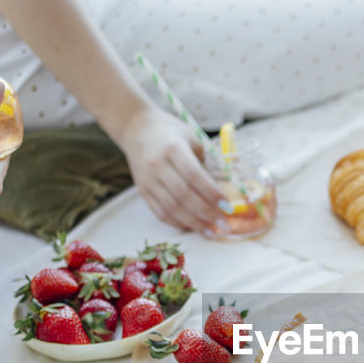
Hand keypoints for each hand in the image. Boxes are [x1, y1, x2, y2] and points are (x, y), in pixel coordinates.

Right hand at [119, 109, 227, 231]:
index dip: (211, 193)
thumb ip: (205, 161)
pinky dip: (177, 222)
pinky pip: (160, 212)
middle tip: (225, 226)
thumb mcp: (191, 138)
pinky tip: (193, 227)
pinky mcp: (142, 191)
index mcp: (173, 149)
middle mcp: (157, 165)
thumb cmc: (170, 132)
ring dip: (194, 223)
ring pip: (172, 208)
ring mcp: (148, 180)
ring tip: (212, 233)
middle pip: (184, 195)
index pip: (194, 175)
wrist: (136, 129)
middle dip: (207, 213)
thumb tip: (222, 189)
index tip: (227, 205)